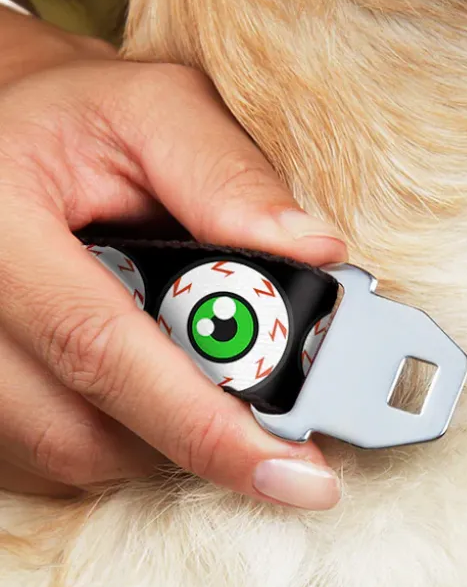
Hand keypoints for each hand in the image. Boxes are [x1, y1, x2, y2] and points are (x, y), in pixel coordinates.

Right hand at [0, 11, 345, 506]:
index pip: (102, 351)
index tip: (298, 474)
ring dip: (165, 442)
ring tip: (210, 386)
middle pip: (85, 431)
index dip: (207, 426)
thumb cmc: (80, 124)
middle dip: (201, 442)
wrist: (7, 142)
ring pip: (75, 456)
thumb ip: (229, 177)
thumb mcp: (154, 112)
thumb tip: (317, 253)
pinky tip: (154, 392)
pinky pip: (55, 462)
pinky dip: (125, 442)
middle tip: (284, 440)